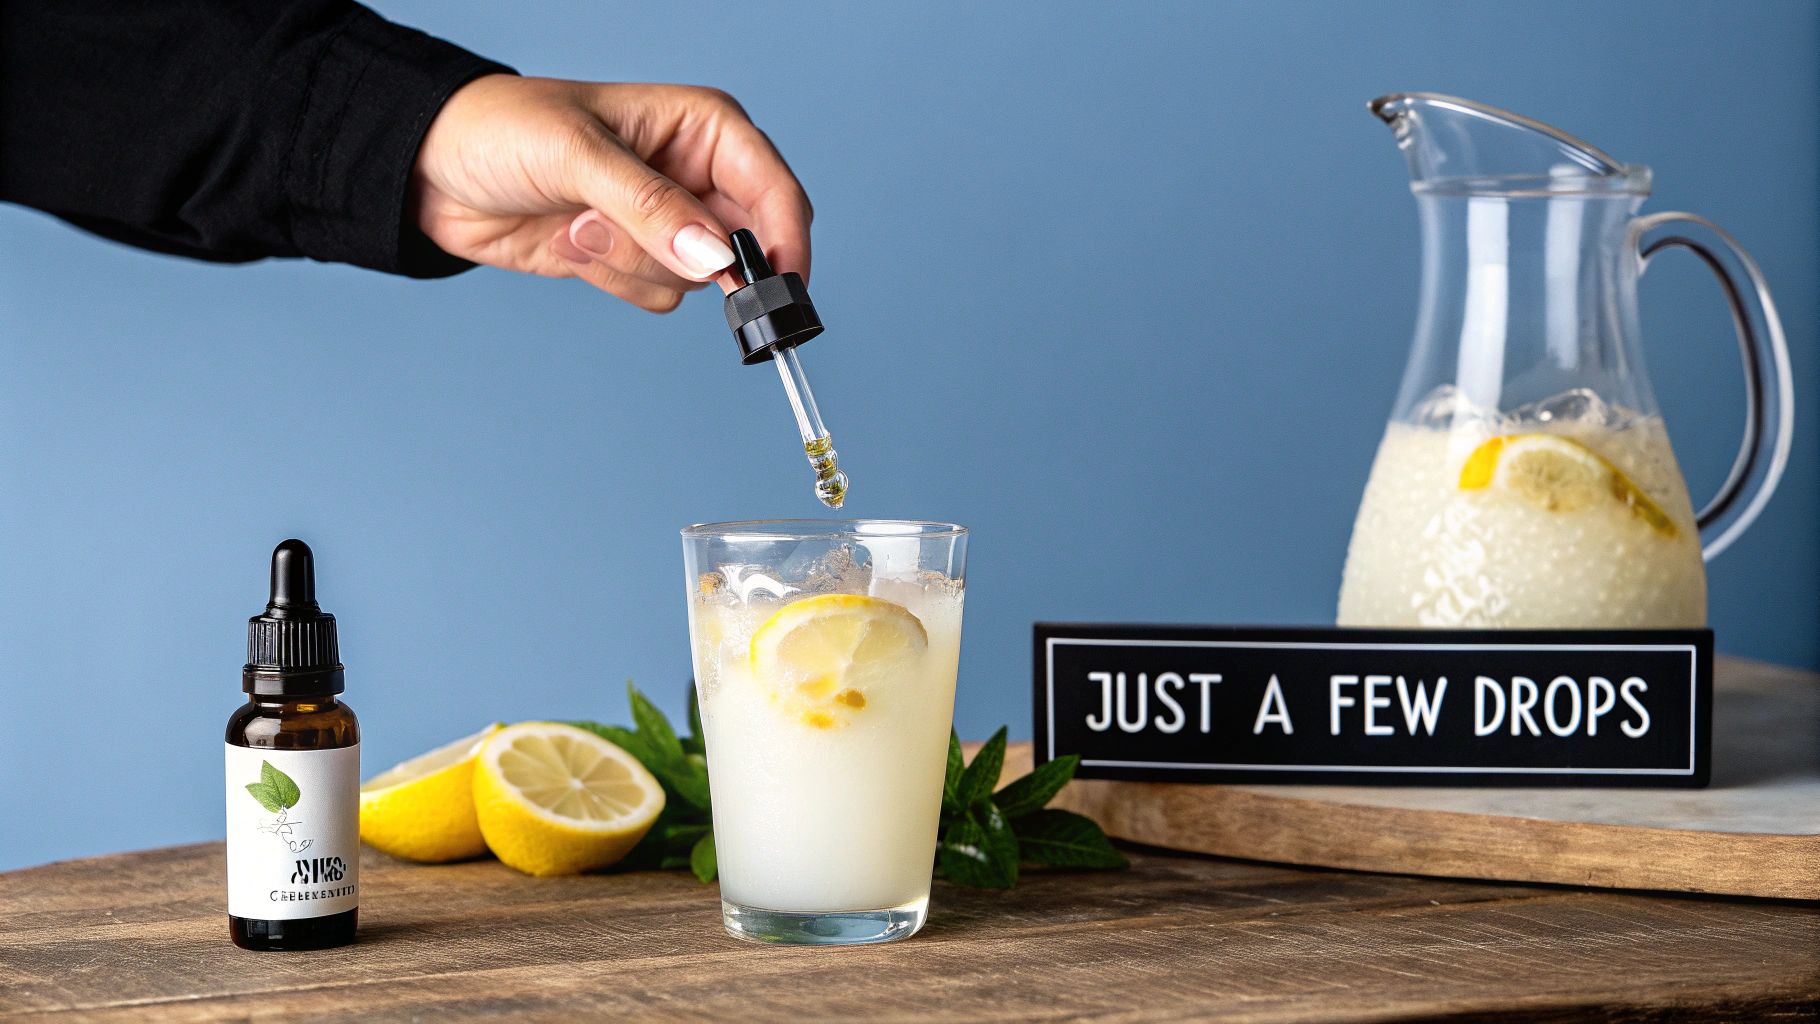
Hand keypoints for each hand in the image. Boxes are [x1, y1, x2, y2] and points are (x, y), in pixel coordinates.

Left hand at [410, 75, 811, 311]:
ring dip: (630, 264)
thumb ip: (651, 207)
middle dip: (686, 256)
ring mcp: (667, 223)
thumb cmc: (502, 129)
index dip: (784, 241)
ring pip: (695, 279)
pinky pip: (657, 296)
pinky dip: (611, 279)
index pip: (773, 189)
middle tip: (627, 239)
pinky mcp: (635, 259)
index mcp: (704, 126)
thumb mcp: (578, 155)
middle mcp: (696, 174)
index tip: (775, 288)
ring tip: (578, 222)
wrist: (432, 169)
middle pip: (744, 245)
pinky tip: (569, 242)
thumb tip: (715, 258)